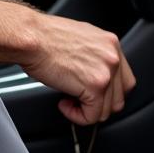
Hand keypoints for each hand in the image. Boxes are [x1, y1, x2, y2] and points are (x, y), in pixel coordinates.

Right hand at [18, 12, 135, 125]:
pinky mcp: (94, 87)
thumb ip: (94, 54)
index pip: (123, 78)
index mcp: (110, 43)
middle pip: (119, 97)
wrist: (29, 37)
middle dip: (98, 103)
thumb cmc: (43, 36)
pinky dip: (77, 116)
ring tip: (68, 100)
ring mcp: (106, 72)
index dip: (107, 91)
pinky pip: (92, 116)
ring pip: (107, 110)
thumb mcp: (78, 38)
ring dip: (86, 110)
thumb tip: (92, 72)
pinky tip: (64, 104)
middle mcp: (113, 56)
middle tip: (79, 99)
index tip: (91, 93)